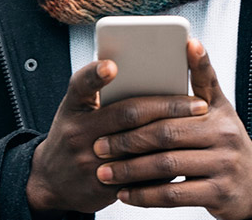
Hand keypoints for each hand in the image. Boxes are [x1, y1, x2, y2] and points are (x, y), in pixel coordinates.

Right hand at [27, 60, 209, 212]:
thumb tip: (155, 77)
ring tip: (199, 126)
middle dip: (167, 105)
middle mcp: (77, 132)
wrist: (51, 180)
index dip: (94, 75)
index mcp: (74, 107)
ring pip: (139, 146)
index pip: (80, 86)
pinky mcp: (102, 186)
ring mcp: (88, 161)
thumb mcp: (78, 111)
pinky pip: (141, 174)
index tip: (112, 66)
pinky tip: (185, 154)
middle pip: (127, 114)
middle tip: (198, 103)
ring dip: (172, 134)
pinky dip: (164, 163)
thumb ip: (105, 95)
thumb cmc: (76, 135)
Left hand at [92, 40, 251, 219]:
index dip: (144, 106)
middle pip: (166, 136)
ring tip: (104, 172)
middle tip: (100, 146)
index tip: (114, 107)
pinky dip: (146, 196)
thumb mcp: (219, 106)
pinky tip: (125, 194)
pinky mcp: (219, 194)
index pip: (174, 106)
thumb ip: (202, 77)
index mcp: (218, 111)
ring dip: (131, 171)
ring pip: (167, 167)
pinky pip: (175, 196)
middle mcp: (224, 136)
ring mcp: (224, 167)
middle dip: (128, 141)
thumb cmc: (224, 138)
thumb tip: (190, 42)